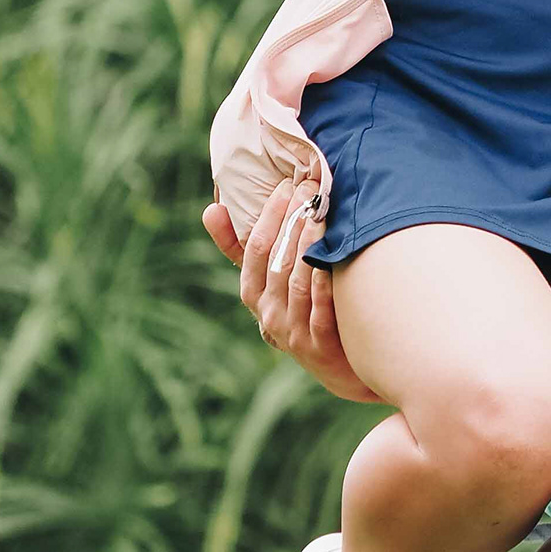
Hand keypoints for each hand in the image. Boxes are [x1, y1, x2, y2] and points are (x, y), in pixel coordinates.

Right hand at [203, 185, 382, 403]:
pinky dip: (324, 280)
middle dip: (294, 219)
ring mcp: (293, 332)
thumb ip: (242, 248)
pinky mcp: (319, 346)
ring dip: (309, 242)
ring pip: (297, 281)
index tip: (287, 184)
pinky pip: (320, 309)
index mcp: (253, 294)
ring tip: (324, 211)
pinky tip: (332, 255)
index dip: (270, 215)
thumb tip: (211, 208)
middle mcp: (268, 314)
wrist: (339, 367)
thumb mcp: (269, 284)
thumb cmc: (302, 311)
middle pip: (277, 260)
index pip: (255, 249)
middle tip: (312, 187)